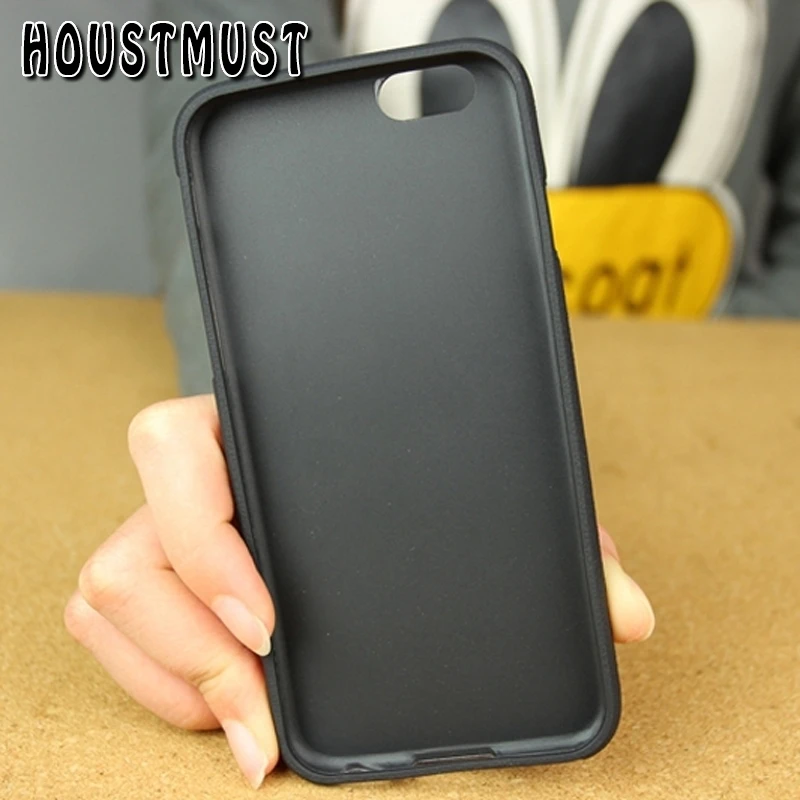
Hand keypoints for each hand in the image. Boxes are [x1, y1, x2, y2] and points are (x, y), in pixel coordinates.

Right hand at [65, 396, 654, 788]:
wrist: (368, 454)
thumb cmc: (420, 469)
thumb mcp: (478, 494)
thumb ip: (557, 544)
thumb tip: (628, 615)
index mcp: (255, 430)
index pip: (172, 443)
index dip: (203, 535)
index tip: (269, 621)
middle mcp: (200, 482)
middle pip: (126, 551)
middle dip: (185, 652)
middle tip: (261, 718)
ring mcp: (168, 532)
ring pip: (106, 599)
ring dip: (169, 678)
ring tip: (249, 726)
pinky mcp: (161, 584)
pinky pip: (112, 633)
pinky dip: (156, 684)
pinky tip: (227, 711)